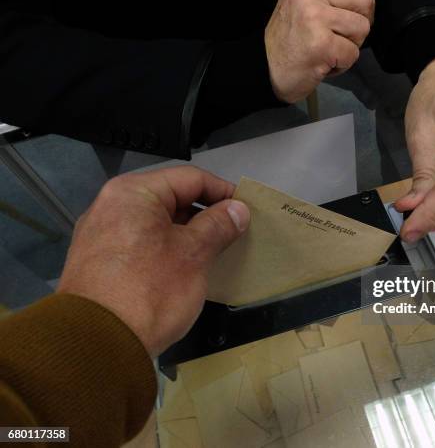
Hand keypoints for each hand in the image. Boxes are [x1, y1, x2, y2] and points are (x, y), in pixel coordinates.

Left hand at [57, 167, 249, 355]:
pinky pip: (141, 243)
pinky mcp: (99, 261)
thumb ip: (218, 225)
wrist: (97, 345)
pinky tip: (184, 268)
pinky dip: (166, 249)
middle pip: (170, 198)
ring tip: (214, 251)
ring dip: (187, 234)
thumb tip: (237, 210)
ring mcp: (101, 234)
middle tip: (234, 233)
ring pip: (156, 223)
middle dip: (205, 214)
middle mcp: (111, 205)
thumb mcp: (193, 254)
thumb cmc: (149, 291)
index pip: (190, 179)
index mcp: (133, 193)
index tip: (246, 209)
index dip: (223, 192)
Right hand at [265, 0, 373, 102]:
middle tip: (337, 38)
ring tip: (327, 50)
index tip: (345, 20)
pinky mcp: (321, 45)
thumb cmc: (290, 41)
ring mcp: (315, 18)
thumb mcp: (306, 4)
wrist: (265, 70)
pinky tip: (322, 63)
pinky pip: (353, 54)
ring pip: (362, 28)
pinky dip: (342, 65)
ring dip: (349, 46)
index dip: (360, 6)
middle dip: (357, 26)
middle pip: (365, 2)